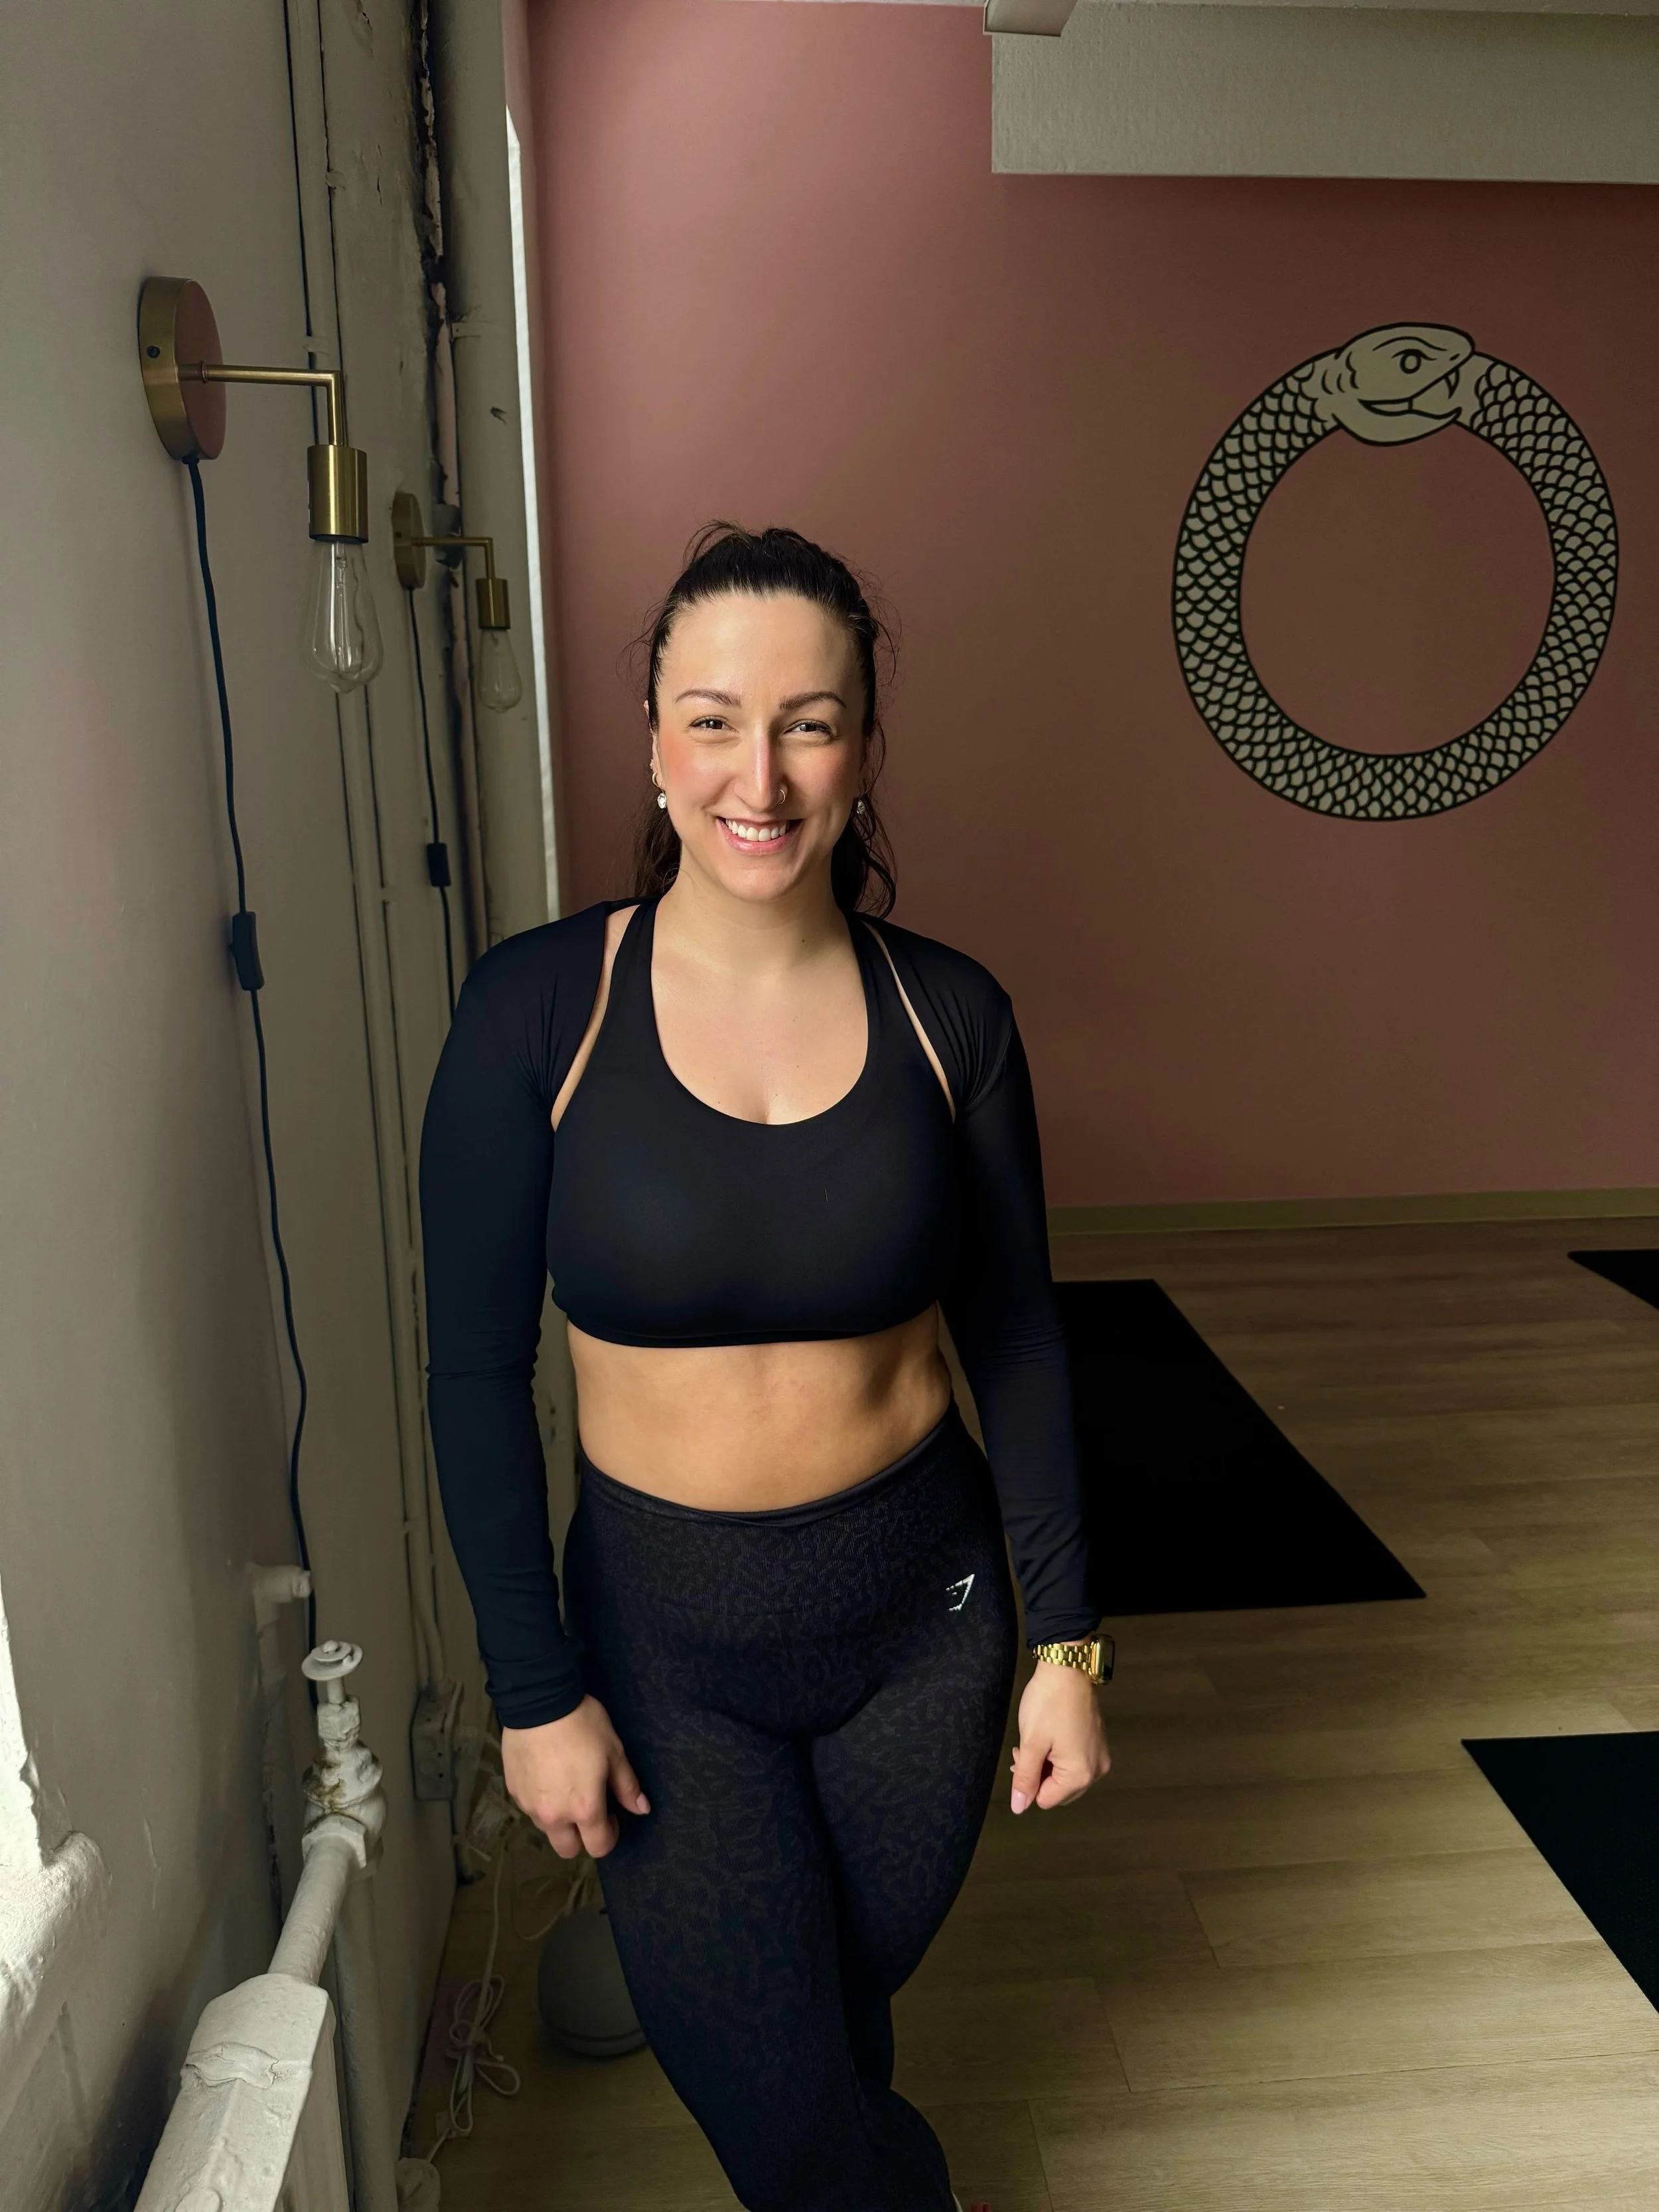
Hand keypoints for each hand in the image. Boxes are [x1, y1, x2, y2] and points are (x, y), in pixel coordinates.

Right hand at [501, 1696, 649, 1859]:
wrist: (539, 1702)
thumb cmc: (583, 1725)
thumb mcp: (614, 1751)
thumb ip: (627, 1786)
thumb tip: (642, 1809)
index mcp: (584, 1809)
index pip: (599, 1846)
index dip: (610, 1835)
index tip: (612, 1814)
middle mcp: (554, 1816)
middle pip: (567, 1849)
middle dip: (581, 1838)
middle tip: (587, 1808)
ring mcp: (529, 1806)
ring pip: (547, 1829)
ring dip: (559, 1819)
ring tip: (565, 1786)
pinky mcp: (513, 1791)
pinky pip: (530, 1808)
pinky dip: (541, 1800)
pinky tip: (546, 1774)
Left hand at [1011, 1661, 1110, 1813]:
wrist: (1067, 1668)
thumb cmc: (1047, 1704)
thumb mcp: (1031, 1743)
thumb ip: (1025, 1778)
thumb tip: (1019, 1808)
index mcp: (1081, 1774)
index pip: (1046, 1800)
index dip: (1029, 1781)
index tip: (1021, 1756)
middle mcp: (1096, 1770)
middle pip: (1059, 1791)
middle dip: (1039, 1775)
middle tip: (1025, 1750)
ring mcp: (1100, 1756)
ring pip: (1066, 1777)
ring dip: (1048, 1765)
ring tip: (1036, 1741)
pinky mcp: (1098, 1743)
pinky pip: (1076, 1762)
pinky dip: (1060, 1756)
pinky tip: (1050, 1737)